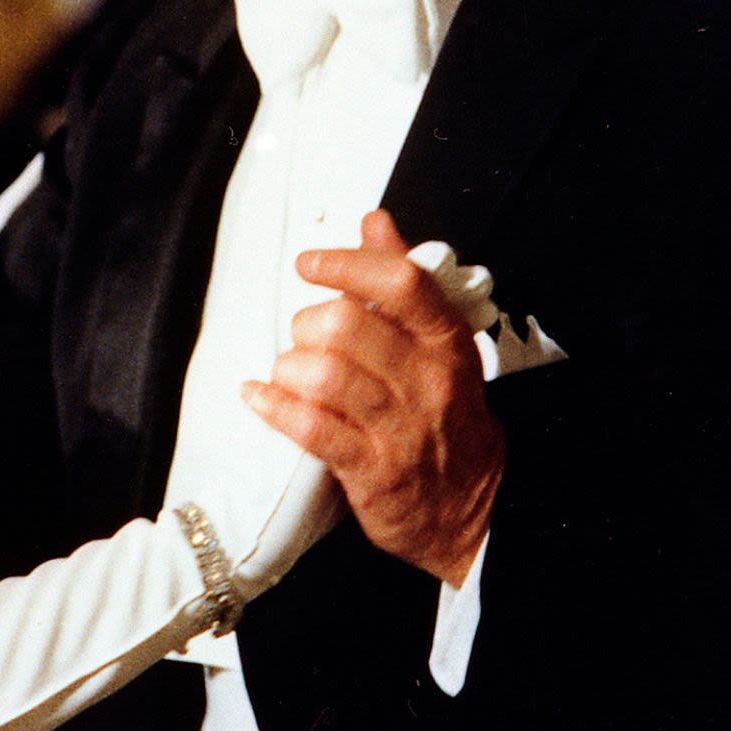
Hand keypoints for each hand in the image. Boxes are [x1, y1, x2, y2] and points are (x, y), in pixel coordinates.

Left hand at [243, 210, 503, 585]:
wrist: (473, 509)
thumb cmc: (445, 415)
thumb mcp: (439, 345)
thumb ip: (402, 282)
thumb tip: (374, 221)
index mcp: (446, 341)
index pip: (400, 282)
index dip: (347, 263)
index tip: (308, 263)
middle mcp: (429, 380)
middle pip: (349, 325)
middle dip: (307, 325)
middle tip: (304, 339)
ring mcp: (401, 429)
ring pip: (325, 375)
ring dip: (290, 368)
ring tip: (290, 374)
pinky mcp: (372, 472)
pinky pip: (310, 429)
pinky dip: (273, 407)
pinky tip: (258, 396)